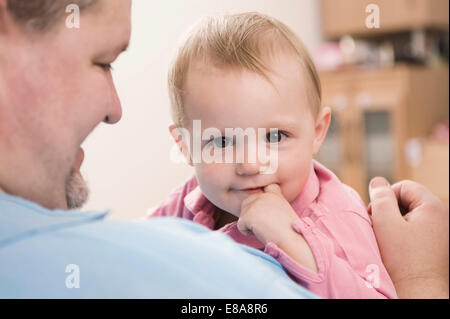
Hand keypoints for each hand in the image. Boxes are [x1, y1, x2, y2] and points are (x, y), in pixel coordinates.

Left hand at [238, 184, 317, 271]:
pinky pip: (240, 225)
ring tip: (266, 230)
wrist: (293, 241)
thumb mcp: (283, 213)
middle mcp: (264, 195)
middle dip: (251, 215)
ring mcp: (256, 204)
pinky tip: (262, 234)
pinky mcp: (248, 214)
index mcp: (275, 194)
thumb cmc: (290, 233)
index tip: (266, 210)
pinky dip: (247, 233)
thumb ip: (270, 207)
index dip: (260, 199)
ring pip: (243, 214)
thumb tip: (255, 213)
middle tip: (266, 226)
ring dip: (250, 225)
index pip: (264, 188)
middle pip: (247, 202)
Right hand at [369, 177, 448, 298]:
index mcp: (433, 206)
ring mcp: (442, 232)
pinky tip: (398, 250)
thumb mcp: (385, 222)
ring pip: (411, 216)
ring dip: (396, 224)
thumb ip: (380, 197)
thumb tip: (377, 181)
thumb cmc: (402, 260)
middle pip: (408, 200)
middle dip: (390, 211)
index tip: (377, 217)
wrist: (420, 293)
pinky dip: (405, 236)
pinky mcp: (438, 245)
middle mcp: (442, 216)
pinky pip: (418, 230)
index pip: (403, 186)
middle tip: (380, 230)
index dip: (386, 198)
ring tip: (389, 242)